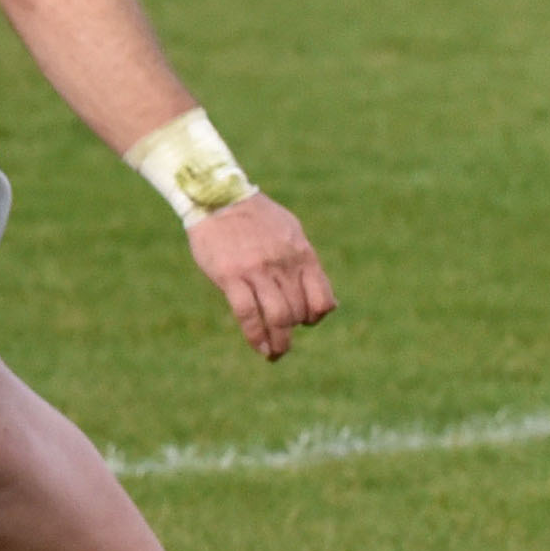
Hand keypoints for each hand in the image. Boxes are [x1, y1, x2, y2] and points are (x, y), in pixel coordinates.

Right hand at [187, 193, 337, 360]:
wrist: (219, 197)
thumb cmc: (257, 219)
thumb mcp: (292, 233)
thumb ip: (309, 268)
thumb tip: (330, 306)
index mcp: (302, 253)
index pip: (321, 299)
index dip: (316, 318)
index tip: (306, 322)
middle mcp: (283, 264)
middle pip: (298, 312)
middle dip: (293, 332)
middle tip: (283, 340)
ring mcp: (257, 270)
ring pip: (277, 317)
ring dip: (279, 343)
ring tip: (275, 353)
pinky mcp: (231, 276)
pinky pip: (247, 314)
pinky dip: (256, 336)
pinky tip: (259, 346)